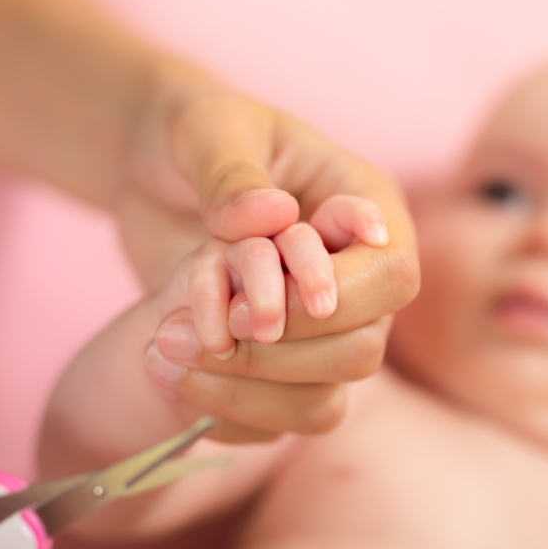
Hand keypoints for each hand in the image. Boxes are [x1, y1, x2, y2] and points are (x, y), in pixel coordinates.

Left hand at [118, 71, 418, 438]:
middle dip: (275, 350)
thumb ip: (232, 171)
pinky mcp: (283, 367)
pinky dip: (226, 409)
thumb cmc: (197, 135)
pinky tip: (169, 379)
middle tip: (192, 330)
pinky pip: (280, 418)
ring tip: (165, 352)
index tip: (255, 301)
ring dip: (247, 388)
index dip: (337, 298)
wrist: (155, 175)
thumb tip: (266, 218)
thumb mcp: (208, 130)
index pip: (392, 274)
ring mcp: (324, 330)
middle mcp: (358, 279)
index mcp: (365, 208)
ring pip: (325, 396)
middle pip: (363, 348)